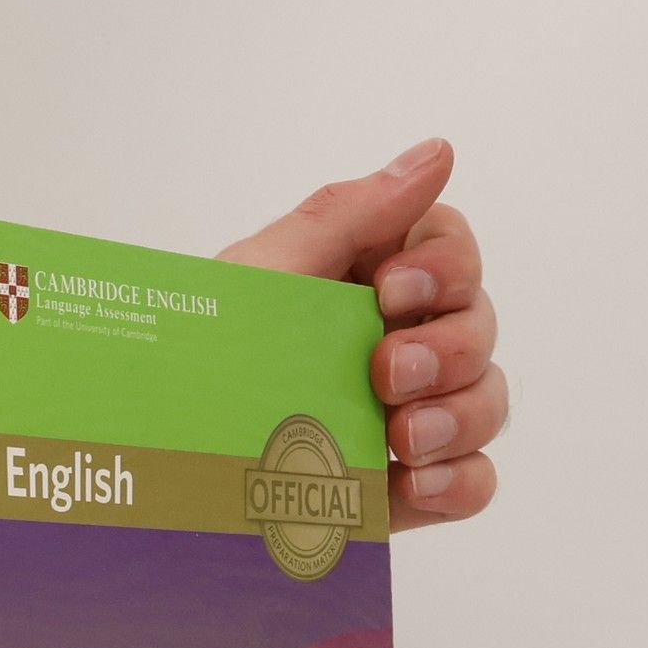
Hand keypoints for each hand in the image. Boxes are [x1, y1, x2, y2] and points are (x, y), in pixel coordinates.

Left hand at [219, 139, 502, 531]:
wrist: (161, 471)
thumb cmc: (196, 360)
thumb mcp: (261, 278)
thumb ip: (348, 215)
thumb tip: (436, 154)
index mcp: (361, 283)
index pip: (451, 251)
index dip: (444, 268)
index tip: (388, 294)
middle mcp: (392, 346)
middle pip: (478, 326)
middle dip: (449, 348)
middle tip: (387, 374)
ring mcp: (402, 422)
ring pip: (486, 402)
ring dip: (461, 414)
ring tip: (403, 439)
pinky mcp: (399, 494)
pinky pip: (473, 483)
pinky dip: (460, 481)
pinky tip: (415, 483)